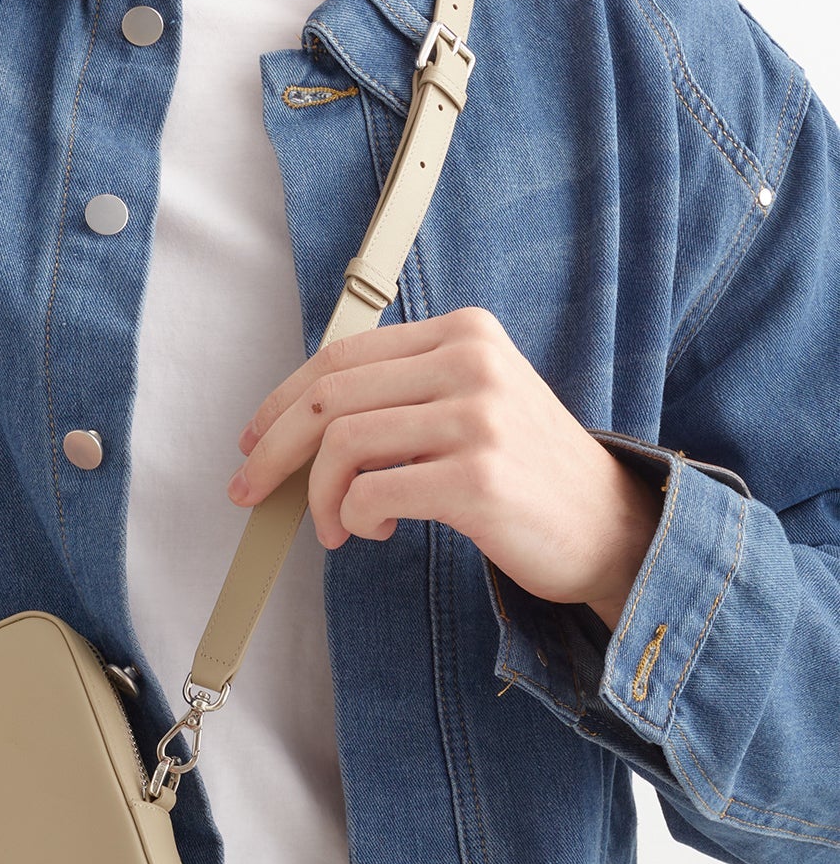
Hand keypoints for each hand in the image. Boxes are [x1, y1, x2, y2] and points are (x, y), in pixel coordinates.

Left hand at [226, 306, 663, 626]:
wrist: (612, 527)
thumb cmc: (527, 472)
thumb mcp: (473, 401)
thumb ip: (402, 393)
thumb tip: (297, 424)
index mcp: (464, 333)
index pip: (342, 356)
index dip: (282, 401)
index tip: (253, 440)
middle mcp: (471, 362)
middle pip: (329, 395)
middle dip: (275, 450)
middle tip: (251, 491)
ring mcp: (478, 417)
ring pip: (343, 444)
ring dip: (319, 497)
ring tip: (336, 527)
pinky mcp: (477, 478)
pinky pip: (372, 493)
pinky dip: (354, 519)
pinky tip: (374, 531)